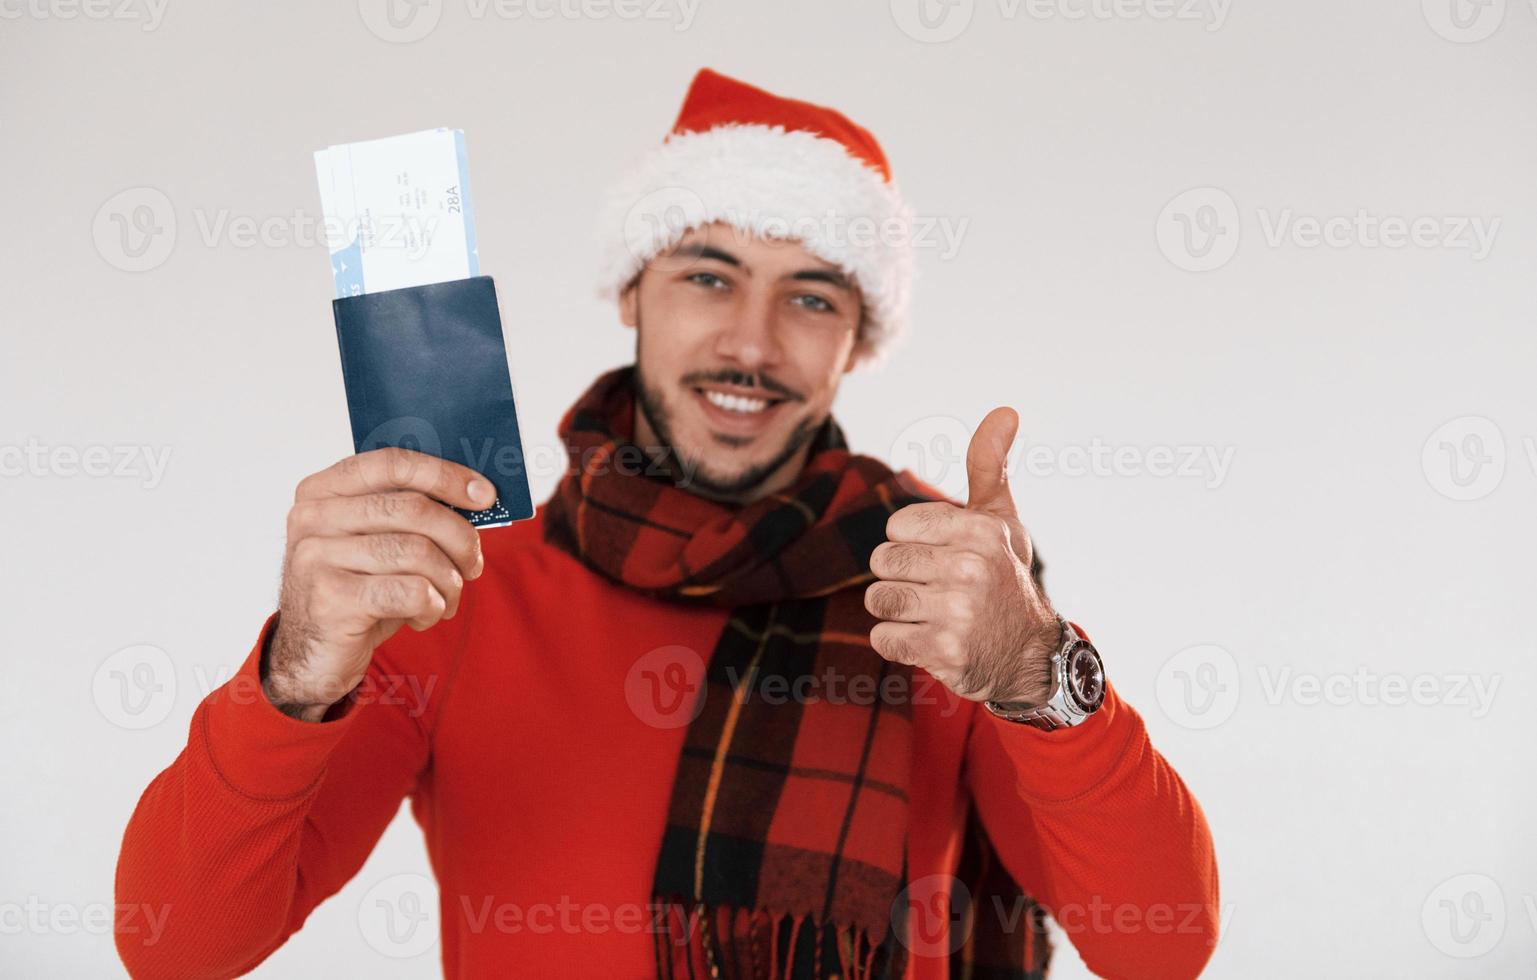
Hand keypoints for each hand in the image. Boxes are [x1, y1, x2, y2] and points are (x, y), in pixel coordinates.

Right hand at [265, 448, 492, 720]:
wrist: (313, 654)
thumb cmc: (359, 590)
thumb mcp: (377, 543)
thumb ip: (409, 513)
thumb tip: (477, 496)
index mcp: (323, 490)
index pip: (393, 464)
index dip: (446, 476)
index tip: (485, 495)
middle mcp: (312, 517)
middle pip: (414, 508)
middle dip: (460, 538)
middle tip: (473, 564)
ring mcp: (316, 557)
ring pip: (418, 552)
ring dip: (448, 580)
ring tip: (447, 598)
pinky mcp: (331, 599)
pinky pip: (411, 591)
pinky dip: (432, 606)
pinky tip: (424, 616)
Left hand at [867, 407, 1059, 703]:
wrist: (1029, 655)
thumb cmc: (1005, 576)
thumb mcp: (1001, 519)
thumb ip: (989, 465)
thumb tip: (1005, 410)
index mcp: (980, 530)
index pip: (897, 525)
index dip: (911, 541)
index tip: (941, 555)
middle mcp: (970, 569)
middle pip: (882, 561)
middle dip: (901, 576)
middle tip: (936, 588)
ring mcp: (957, 613)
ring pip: (877, 598)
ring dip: (897, 610)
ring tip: (931, 612)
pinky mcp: (943, 651)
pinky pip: (882, 637)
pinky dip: (898, 642)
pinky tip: (929, 639)